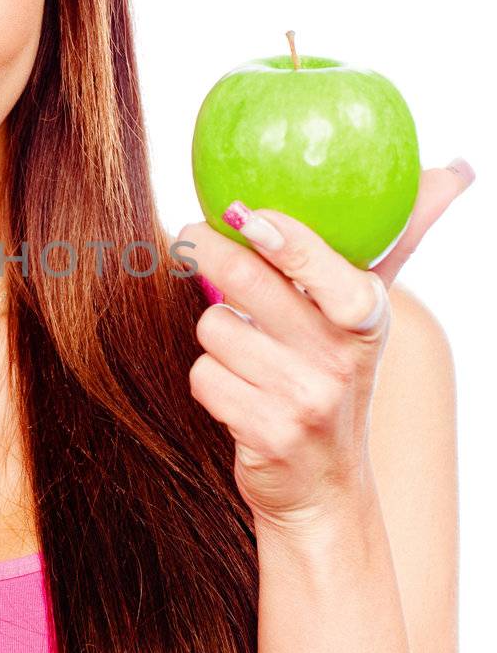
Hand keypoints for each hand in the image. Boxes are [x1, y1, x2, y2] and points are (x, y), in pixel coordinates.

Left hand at [176, 162, 474, 528]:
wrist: (324, 484)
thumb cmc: (336, 373)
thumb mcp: (368, 313)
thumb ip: (402, 237)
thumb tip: (458, 168)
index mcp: (366, 317)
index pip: (326, 266)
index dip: (288, 240)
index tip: (252, 215)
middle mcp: (339, 357)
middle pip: (247, 281)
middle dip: (207, 250)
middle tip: (193, 235)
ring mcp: (303, 398)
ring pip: (215, 327)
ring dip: (216, 333)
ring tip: (245, 350)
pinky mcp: (264, 432)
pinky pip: (203, 375)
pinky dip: (209, 379)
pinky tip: (237, 392)